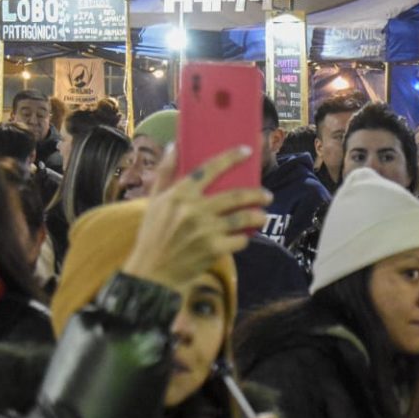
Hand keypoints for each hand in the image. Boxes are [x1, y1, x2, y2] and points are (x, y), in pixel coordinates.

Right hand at [122, 146, 270, 288]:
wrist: (151, 273)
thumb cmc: (152, 234)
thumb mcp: (154, 201)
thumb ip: (165, 172)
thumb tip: (175, 145)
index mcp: (178, 195)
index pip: (209, 168)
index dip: (230, 157)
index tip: (247, 151)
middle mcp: (193, 210)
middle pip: (236, 195)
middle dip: (257, 194)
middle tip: (266, 195)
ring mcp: (205, 230)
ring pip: (244, 217)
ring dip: (258, 215)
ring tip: (262, 216)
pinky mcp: (214, 249)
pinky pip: (240, 240)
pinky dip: (244, 238)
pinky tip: (243, 237)